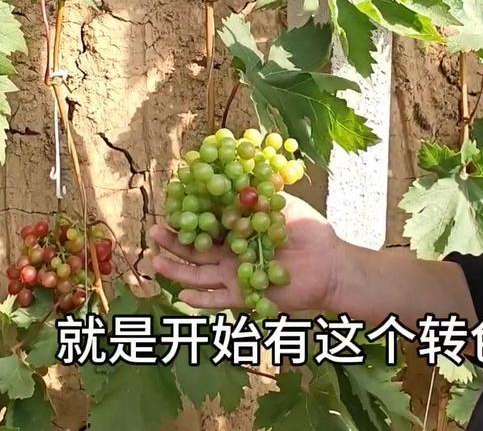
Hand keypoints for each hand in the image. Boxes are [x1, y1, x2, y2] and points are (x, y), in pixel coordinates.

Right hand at [147, 192, 341, 312]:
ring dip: (177, 270)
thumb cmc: (308, 231)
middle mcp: (231, 254)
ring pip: (200, 274)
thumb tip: (229, 182)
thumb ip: (255, 197)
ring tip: (156, 261)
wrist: (329, 264)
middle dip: (173, 242)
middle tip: (153, 233)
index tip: (168, 208)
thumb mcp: (280, 204)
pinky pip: (218, 300)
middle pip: (195, 250)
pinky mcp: (244, 296)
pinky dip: (201, 300)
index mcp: (237, 230)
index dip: (186, 217)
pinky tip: (183, 295)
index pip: (205, 224)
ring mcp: (235, 275)